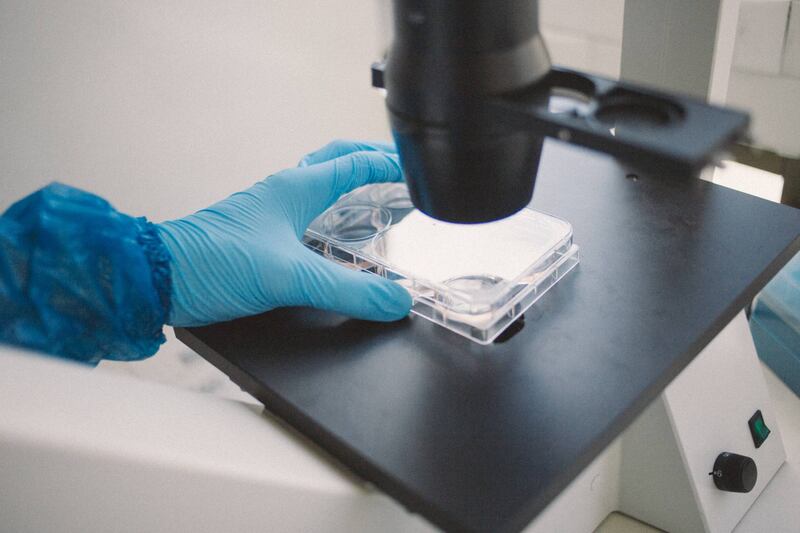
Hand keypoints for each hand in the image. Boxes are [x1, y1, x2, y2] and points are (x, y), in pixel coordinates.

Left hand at [158, 140, 411, 326]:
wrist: (157, 279)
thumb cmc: (211, 263)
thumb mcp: (290, 277)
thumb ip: (347, 290)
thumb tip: (394, 302)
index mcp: (295, 188)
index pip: (354, 163)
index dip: (389, 163)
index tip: (417, 168)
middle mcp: (282, 192)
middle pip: (336, 162)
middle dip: (371, 162)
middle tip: (400, 172)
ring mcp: (268, 212)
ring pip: (319, 186)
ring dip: (350, 185)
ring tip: (376, 199)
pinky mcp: (258, 234)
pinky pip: (304, 213)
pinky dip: (330, 214)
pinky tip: (335, 240)